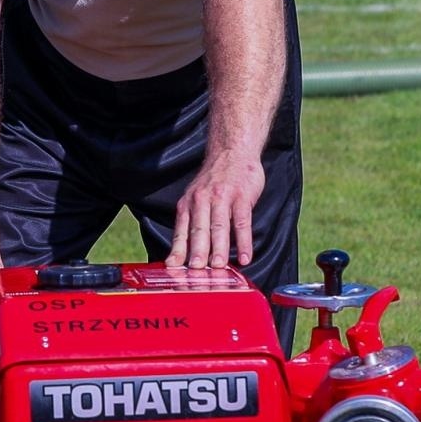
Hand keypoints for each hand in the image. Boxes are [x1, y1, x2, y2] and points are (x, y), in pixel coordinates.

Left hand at [168, 151, 262, 269]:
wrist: (232, 151)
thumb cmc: (214, 180)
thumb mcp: (195, 197)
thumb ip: (191, 222)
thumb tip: (183, 252)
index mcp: (188, 204)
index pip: (181, 231)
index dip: (178, 250)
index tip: (175, 268)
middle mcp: (202, 201)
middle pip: (199, 230)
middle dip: (197, 252)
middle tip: (197, 271)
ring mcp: (223, 198)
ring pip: (220, 227)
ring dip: (219, 248)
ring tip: (219, 267)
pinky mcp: (242, 197)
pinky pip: (242, 222)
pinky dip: (244, 241)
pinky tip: (245, 256)